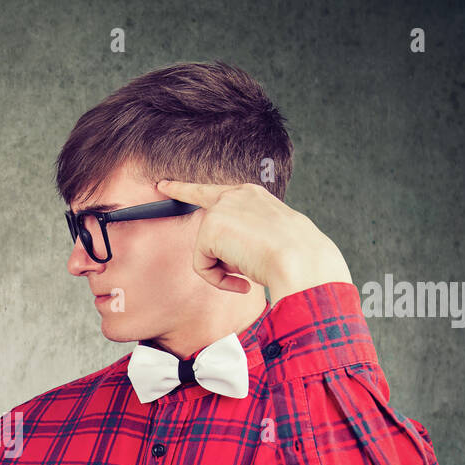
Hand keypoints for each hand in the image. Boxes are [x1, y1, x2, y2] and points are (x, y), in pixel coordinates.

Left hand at [154, 180, 351, 304]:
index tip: (166, 184)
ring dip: (222, 269)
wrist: (302, 260)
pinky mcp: (210, 229)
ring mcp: (222, 209)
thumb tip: (223, 257)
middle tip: (162, 185)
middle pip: (197, 198)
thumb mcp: (271, 238)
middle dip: (179, 193)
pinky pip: (202, 266)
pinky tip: (241, 280)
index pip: (216, 190)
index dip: (188, 188)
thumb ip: (244, 238)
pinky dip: (218, 279)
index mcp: (253, 196)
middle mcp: (235, 195)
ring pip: (205, 249)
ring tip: (248, 273)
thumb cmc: (297, 256)